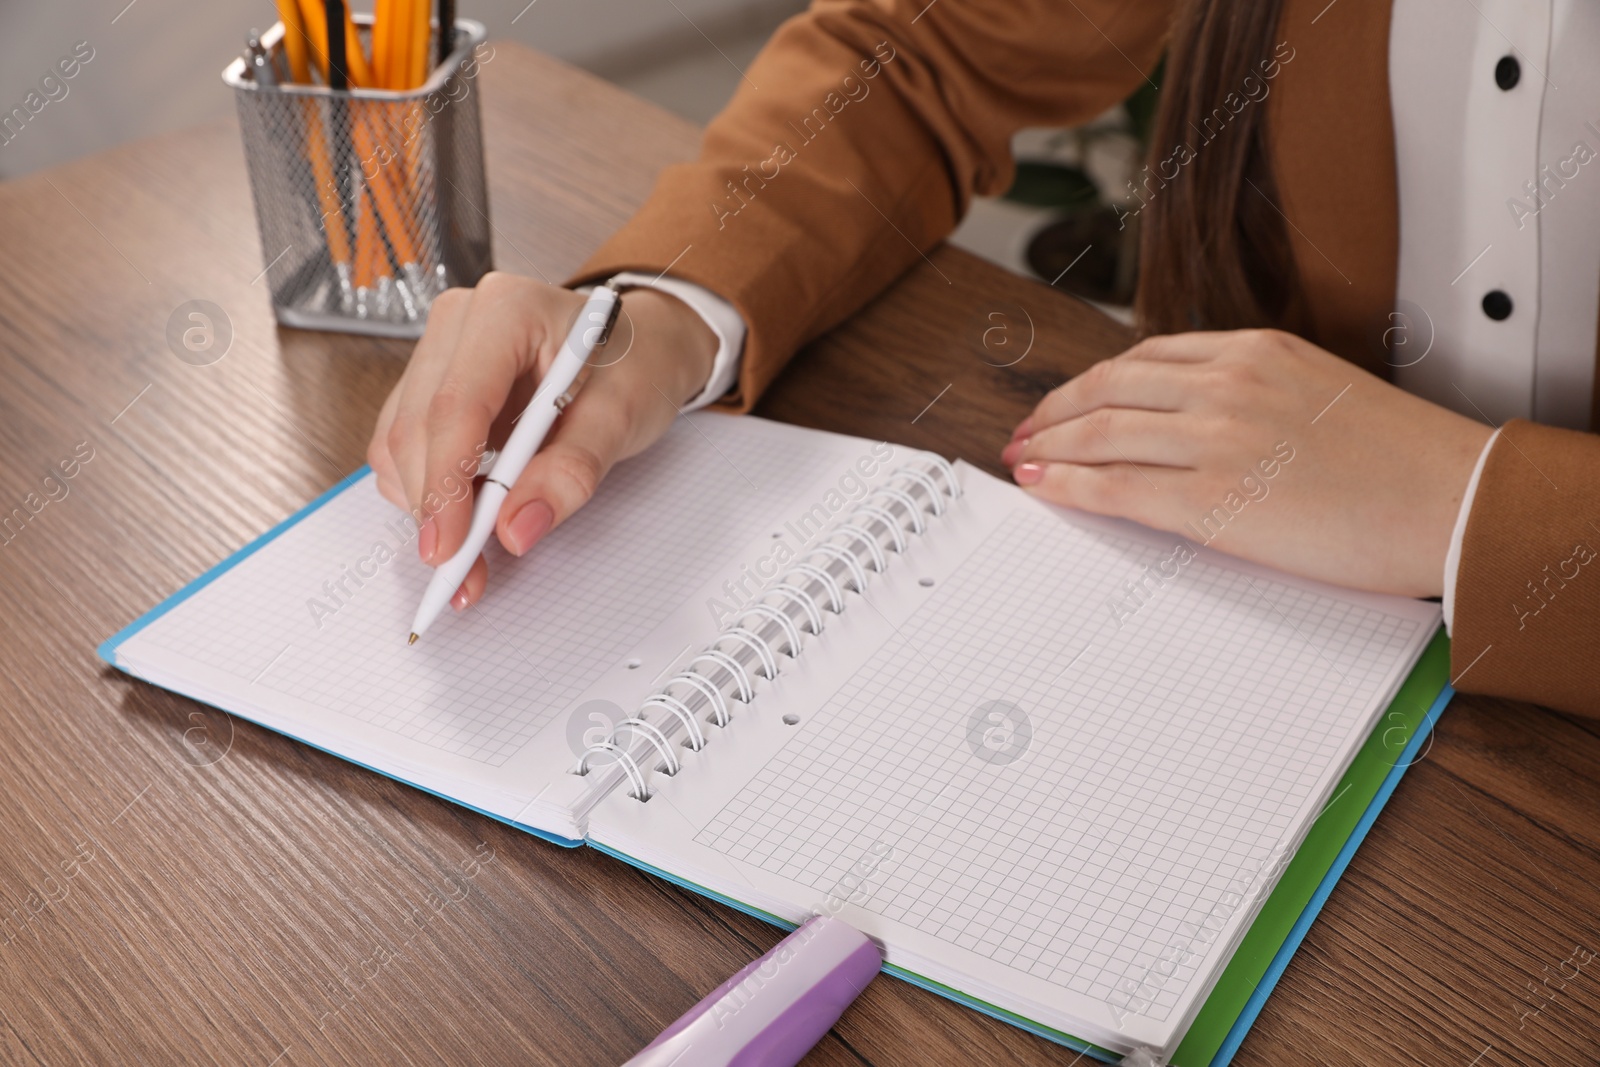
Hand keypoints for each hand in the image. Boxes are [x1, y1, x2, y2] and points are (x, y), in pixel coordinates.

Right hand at [368, 273, 717, 609]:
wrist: (641, 346)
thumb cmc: (636, 366)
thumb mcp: (624, 418)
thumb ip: (572, 471)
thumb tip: (516, 528)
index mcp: (509, 309)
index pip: (456, 406)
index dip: (446, 484)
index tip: (449, 547)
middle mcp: (460, 321)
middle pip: (416, 428)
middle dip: (435, 509)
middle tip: (464, 574)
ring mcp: (439, 349)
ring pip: (400, 441)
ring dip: (428, 506)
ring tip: (473, 552)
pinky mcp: (431, 382)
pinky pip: (406, 444)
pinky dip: (431, 490)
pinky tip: (471, 510)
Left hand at [1000, 329, 1493, 597]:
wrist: (1455, 502)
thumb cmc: (1402, 462)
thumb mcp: (1320, 391)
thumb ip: (1254, 393)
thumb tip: (1192, 423)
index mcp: (1255, 351)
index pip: (1145, 358)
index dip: (1091, 383)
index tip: (1065, 403)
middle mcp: (1228, 383)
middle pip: (1108, 388)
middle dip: (1053, 413)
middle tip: (1024, 435)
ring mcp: (1217, 439)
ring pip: (1101, 433)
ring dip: (1049, 449)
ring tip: (1022, 463)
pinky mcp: (1215, 499)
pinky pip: (1116, 488)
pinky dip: (1068, 487)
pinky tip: (1043, 489)